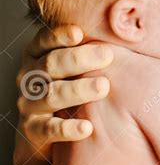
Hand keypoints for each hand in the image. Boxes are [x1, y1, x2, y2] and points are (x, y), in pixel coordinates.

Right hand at [14, 24, 112, 164]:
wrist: (43, 132)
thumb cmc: (67, 85)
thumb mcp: (71, 65)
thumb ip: (87, 48)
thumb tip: (125, 32)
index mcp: (36, 55)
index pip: (43, 40)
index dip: (60, 36)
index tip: (80, 33)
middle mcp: (29, 77)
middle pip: (51, 64)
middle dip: (78, 58)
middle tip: (107, 56)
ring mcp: (29, 104)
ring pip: (51, 94)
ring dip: (78, 90)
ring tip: (103, 86)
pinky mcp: (32, 130)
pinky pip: (49, 129)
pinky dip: (68, 129)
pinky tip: (87, 127)